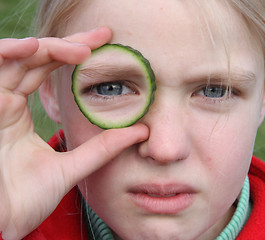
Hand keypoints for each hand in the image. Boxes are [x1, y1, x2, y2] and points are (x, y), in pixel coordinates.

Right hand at [0, 27, 148, 238]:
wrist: (0, 226)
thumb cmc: (24, 200)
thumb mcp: (71, 167)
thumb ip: (102, 149)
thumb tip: (140, 132)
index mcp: (19, 113)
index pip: (48, 70)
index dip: (73, 53)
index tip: (105, 44)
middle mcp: (4, 102)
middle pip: (35, 57)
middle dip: (69, 43)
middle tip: (102, 36)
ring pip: (14, 57)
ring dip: (45, 47)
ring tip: (79, 48)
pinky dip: (9, 53)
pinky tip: (34, 48)